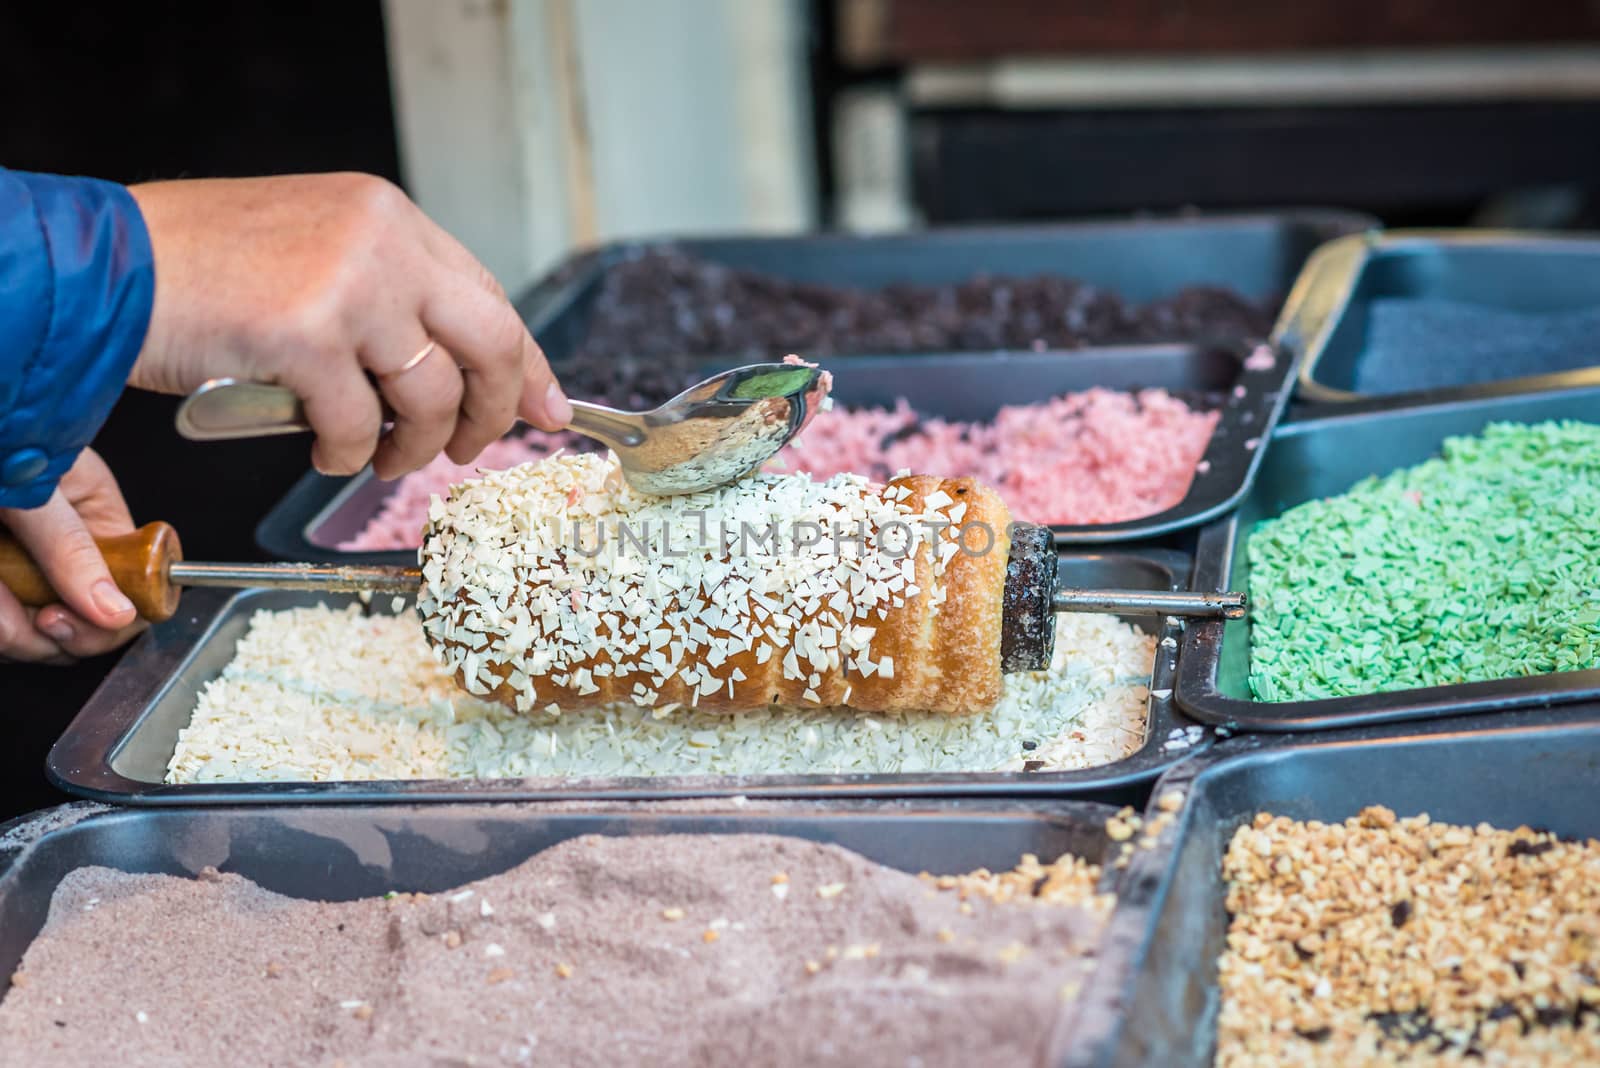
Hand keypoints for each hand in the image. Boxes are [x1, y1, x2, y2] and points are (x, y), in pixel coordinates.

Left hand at [0, 449, 143, 662]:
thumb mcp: (30, 491)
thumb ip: (70, 547)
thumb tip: (115, 609)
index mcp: (93, 512)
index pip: (134, 581)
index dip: (114, 616)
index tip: (74, 622)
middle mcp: (62, 544)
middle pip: (84, 619)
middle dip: (48, 628)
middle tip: (30, 617)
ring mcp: (22, 566)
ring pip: (33, 630)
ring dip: (8, 624)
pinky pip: (3, 623)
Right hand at [126, 173, 570, 479]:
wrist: (110, 266)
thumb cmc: (205, 270)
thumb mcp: (320, 256)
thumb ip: (393, 300)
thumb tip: (459, 373)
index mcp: (392, 218)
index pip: (491, 298)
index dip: (528, 365)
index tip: (550, 411)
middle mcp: (383, 243)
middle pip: (491, 343)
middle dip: (493, 411)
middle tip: (469, 448)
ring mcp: (348, 286)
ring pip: (430, 395)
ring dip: (412, 446)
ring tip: (380, 457)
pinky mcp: (306, 335)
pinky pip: (360, 425)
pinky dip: (348, 453)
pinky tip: (323, 448)